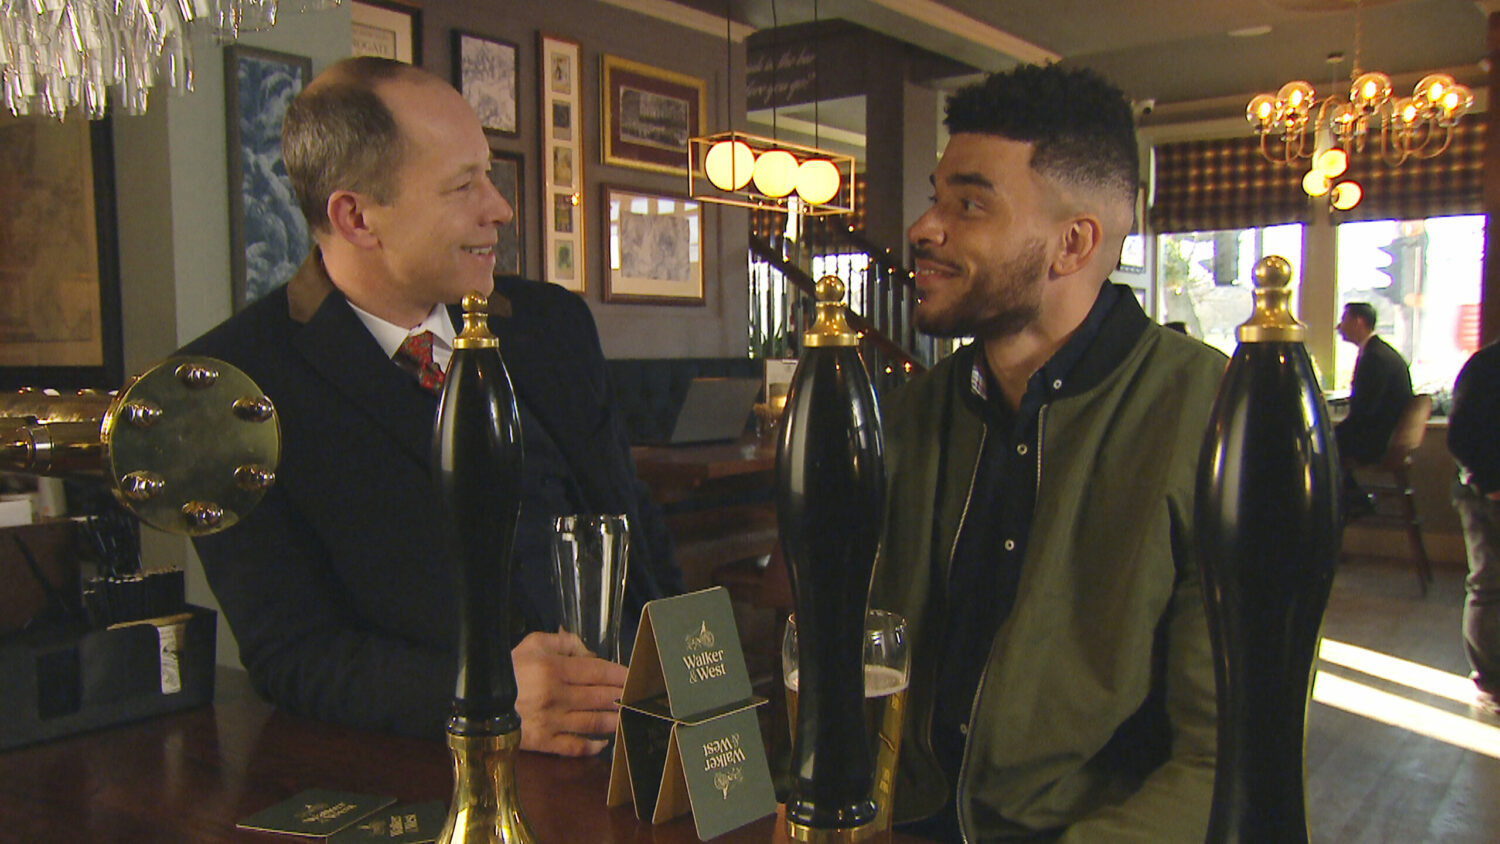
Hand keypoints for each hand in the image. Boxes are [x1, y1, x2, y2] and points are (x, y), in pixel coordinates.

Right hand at [512, 630, 627, 755]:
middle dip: (623, 697)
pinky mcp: (542, 742)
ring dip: (615, 720)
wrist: (477, 701)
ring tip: (629, 717)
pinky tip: (604, 743)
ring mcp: (551, 721)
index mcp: (554, 669)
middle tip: (639, 697)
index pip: (599, 671)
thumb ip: (563, 642)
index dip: (621, 674)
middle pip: (601, 697)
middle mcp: (557, 696)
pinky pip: (574, 747)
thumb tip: (588, 652)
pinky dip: (592, 746)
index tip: (635, 676)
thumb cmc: (506, 669)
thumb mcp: (532, 643)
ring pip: (593, 722)